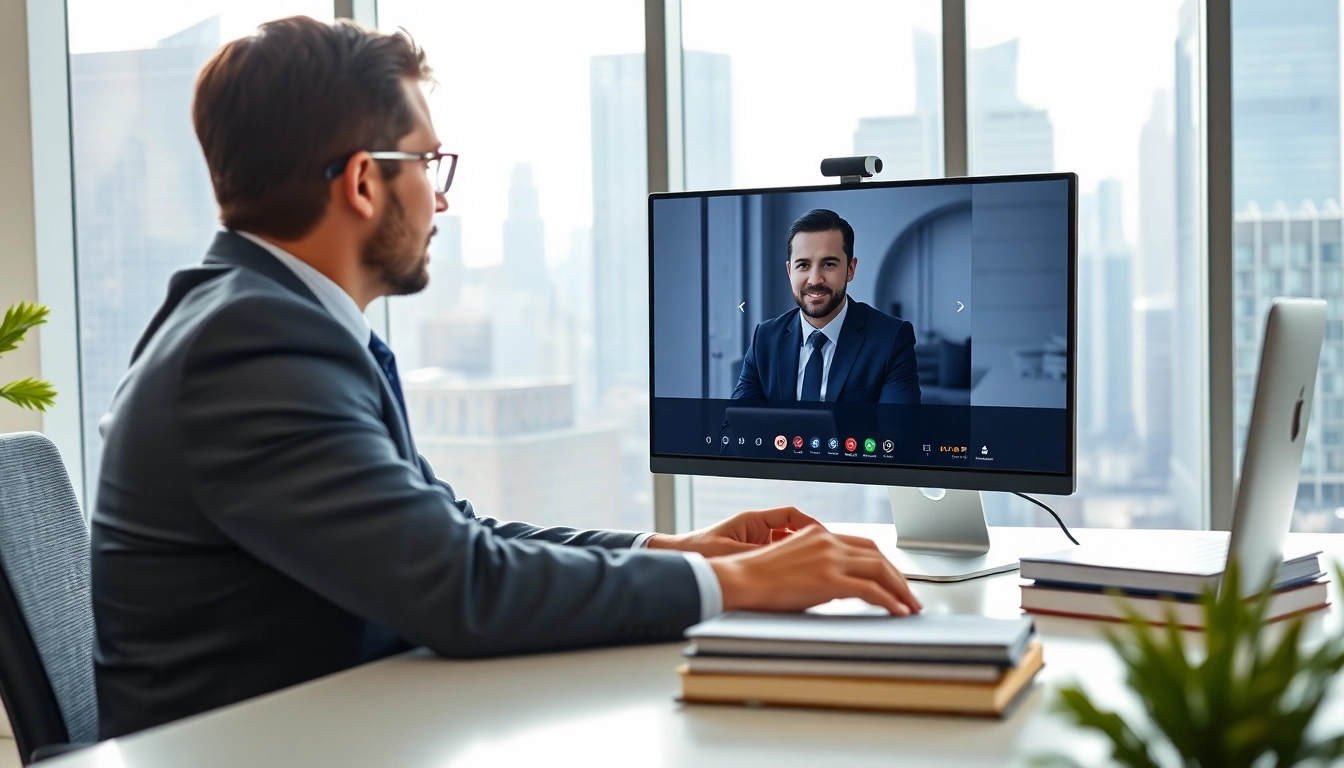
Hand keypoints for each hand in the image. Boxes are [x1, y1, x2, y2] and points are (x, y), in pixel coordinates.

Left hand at [646, 506, 820, 556]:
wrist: (680, 560)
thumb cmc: (698, 551)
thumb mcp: (731, 552)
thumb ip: (757, 554)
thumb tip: (783, 558)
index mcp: (753, 520)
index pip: (791, 514)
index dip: (810, 523)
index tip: (825, 536)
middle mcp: (756, 530)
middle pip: (793, 532)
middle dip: (810, 543)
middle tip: (826, 557)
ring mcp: (755, 544)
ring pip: (786, 548)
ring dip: (798, 558)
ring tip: (813, 571)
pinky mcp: (751, 559)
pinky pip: (776, 561)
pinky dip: (787, 568)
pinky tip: (794, 581)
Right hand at [707, 526, 922, 615]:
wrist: (740, 579)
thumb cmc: (758, 577)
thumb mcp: (793, 562)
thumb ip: (817, 566)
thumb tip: (836, 586)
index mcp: (819, 534)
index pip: (864, 545)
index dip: (884, 563)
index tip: (893, 578)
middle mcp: (828, 541)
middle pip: (877, 555)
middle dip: (898, 577)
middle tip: (909, 595)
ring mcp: (830, 559)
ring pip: (880, 570)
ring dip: (900, 590)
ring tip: (909, 606)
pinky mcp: (829, 580)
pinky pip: (871, 590)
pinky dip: (890, 600)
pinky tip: (898, 611)